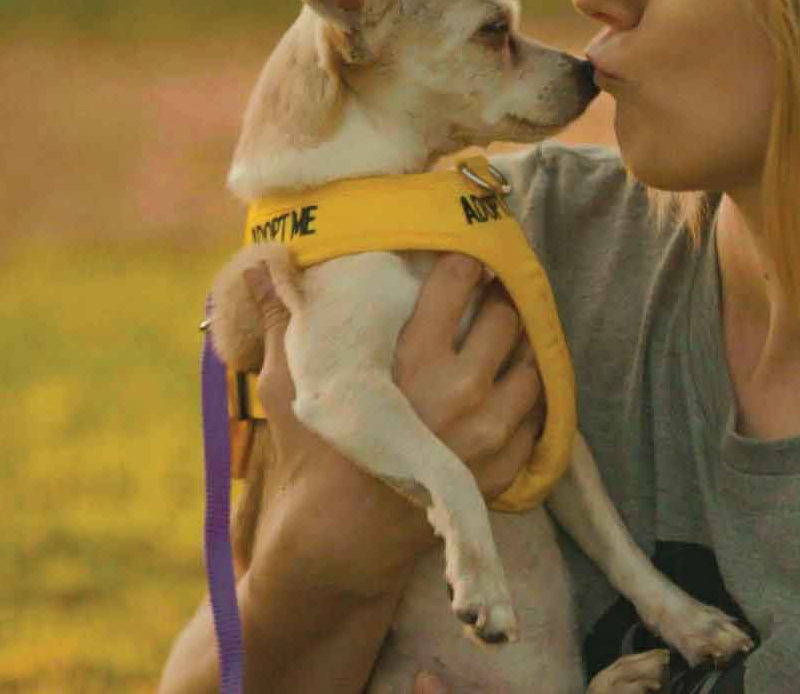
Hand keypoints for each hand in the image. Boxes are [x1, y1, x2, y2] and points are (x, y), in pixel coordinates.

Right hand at [239, 252, 544, 599]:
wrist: (341, 538)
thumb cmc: (313, 454)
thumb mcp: (288, 382)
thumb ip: (281, 318)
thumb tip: (261, 263)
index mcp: (414, 359)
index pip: (461, 282)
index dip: (465, 263)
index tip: (464, 259)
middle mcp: (461, 390)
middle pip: (507, 318)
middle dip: (498, 302)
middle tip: (487, 298)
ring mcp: (489, 432)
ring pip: (532, 364)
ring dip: (521, 348)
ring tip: (505, 341)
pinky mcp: (504, 466)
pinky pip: (538, 415)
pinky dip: (528, 397)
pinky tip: (509, 388)